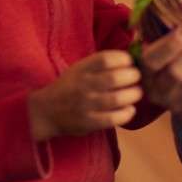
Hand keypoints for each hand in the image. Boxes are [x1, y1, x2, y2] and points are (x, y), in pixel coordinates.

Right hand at [28, 50, 142, 141]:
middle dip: (132, 76)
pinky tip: (129, 110)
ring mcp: (85, 105)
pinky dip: (126, 113)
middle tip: (136, 78)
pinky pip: (112, 118)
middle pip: (114, 78)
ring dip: (133, 94)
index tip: (129, 62)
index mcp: (81, 69)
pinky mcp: (88, 123)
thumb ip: (99, 65)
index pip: (105, 59)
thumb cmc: (69, 88)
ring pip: (116, 98)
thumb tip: (131, 59)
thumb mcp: (79, 70)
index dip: (122, 59)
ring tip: (136, 93)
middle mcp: (83, 85)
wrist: (44, 112)